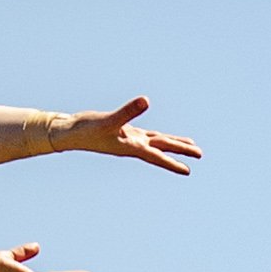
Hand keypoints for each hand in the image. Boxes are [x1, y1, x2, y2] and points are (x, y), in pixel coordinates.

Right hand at [70, 96, 200, 176]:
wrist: (70, 132)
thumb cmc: (88, 129)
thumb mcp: (110, 120)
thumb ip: (128, 112)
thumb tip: (146, 101)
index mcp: (132, 146)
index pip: (157, 156)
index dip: (173, 162)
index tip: (188, 171)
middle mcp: (133, 144)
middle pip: (162, 148)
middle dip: (181, 150)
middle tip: (200, 154)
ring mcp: (129, 138)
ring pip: (156, 141)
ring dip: (172, 143)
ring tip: (189, 145)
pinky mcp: (123, 130)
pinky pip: (146, 134)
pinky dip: (156, 136)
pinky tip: (158, 136)